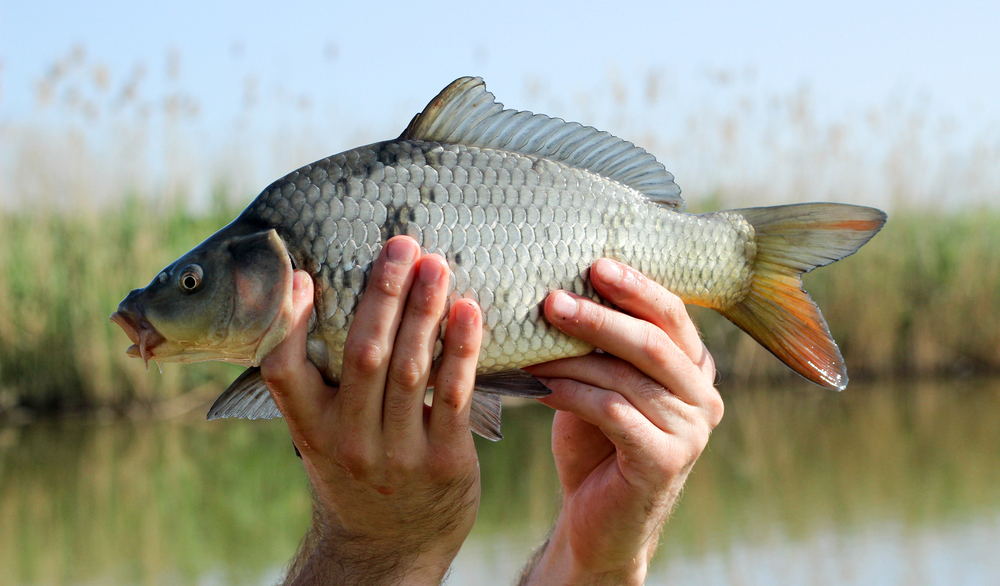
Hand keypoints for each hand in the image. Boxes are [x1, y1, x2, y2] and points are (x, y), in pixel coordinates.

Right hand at [261, 236, 483, 585]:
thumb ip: (322, 381)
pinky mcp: (444, 462)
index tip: (307, 275)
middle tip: (401, 244)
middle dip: (383, 294)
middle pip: (363, 355)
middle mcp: (348, 441)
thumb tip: (318, 298)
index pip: (283, 369)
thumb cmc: (356, 473)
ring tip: (436, 265)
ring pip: (410, 369)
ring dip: (425, 311)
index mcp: (310, 428)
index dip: (290, 321)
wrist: (390, 548)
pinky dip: (462, 349)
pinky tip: (469, 312)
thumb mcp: (323, 435)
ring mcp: (397, 455)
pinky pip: (454, 395)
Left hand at [521, 259, 722, 585]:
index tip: (594, 263)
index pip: (671, 314)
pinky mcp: (665, 461)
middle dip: (600, 316)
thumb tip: (559, 286)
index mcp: (694, 367)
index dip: (635, 286)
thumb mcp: (601, 383)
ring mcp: (691, 431)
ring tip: (533, 343)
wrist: (599, 520)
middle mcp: (703, 396)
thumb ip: (600, 345)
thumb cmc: (596, 442)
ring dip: (575, 357)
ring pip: (629, 377)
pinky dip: (572, 394)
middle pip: (653, 341)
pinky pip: (614, 413)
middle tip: (552, 300)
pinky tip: (539, 386)